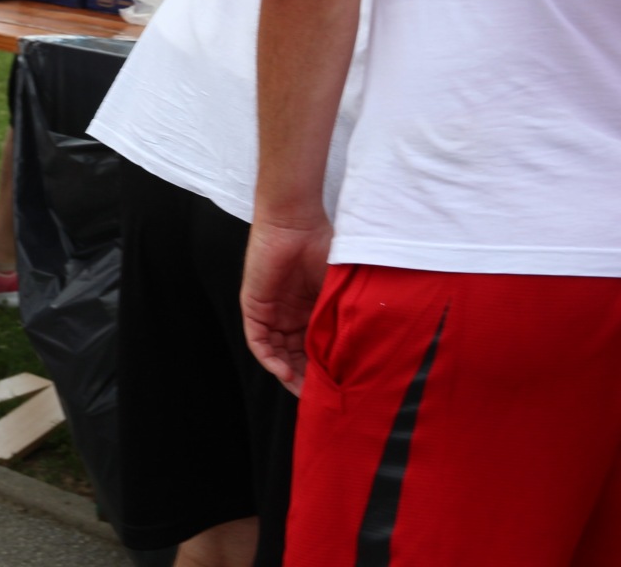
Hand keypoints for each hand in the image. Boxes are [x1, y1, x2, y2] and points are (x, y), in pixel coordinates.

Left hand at [241, 215, 333, 394]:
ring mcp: (272, 312)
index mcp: (313, 312)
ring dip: (290, 373)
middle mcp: (292, 316)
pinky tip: (284, 370)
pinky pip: (259, 341)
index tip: (341, 388)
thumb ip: (346, 317)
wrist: (296, 222)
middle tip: (322, 397)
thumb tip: (366, 352)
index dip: (326, 370)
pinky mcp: (254, 306)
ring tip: (305, 390)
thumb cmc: (325, 248)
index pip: (317, 350)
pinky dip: (270, 358)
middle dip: (308, 379)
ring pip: (278, 353)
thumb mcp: (341, 291)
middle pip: (297, 357)